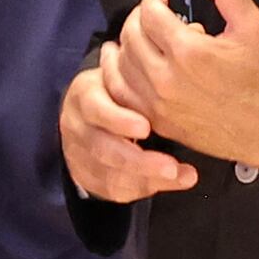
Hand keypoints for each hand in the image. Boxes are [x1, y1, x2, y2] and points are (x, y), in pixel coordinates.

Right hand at [59, 60, 194, 203]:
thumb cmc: (116, 90)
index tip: (146, 128)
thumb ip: (136, 77)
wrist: (89, 112)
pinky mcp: (87, 177)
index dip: (119, 121)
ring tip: (182, 175)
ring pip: (109, 176)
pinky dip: (144, 188)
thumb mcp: (121, 75)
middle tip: (171, 167)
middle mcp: (76, 127)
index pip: (96, 110)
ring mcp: (78, 155)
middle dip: (139, 162)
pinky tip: (171, 182)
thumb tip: (161, 67)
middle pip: (103, 150)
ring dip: (148, 179)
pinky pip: (113, 191)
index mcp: (83, 96)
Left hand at [104, 0, 258, 173]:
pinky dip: (118, 76)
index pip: (148, 13)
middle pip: (129, 35)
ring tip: (140, 40)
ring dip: (126, 46)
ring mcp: (157, 103)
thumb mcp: (252, 23)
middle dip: (139, 19)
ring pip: (119, 64)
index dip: (153, 1)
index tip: (163, 3)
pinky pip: (120, 94)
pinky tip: (129, 66)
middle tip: (153, 19)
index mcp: (189, 51)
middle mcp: (166, 78)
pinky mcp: (156, 121)